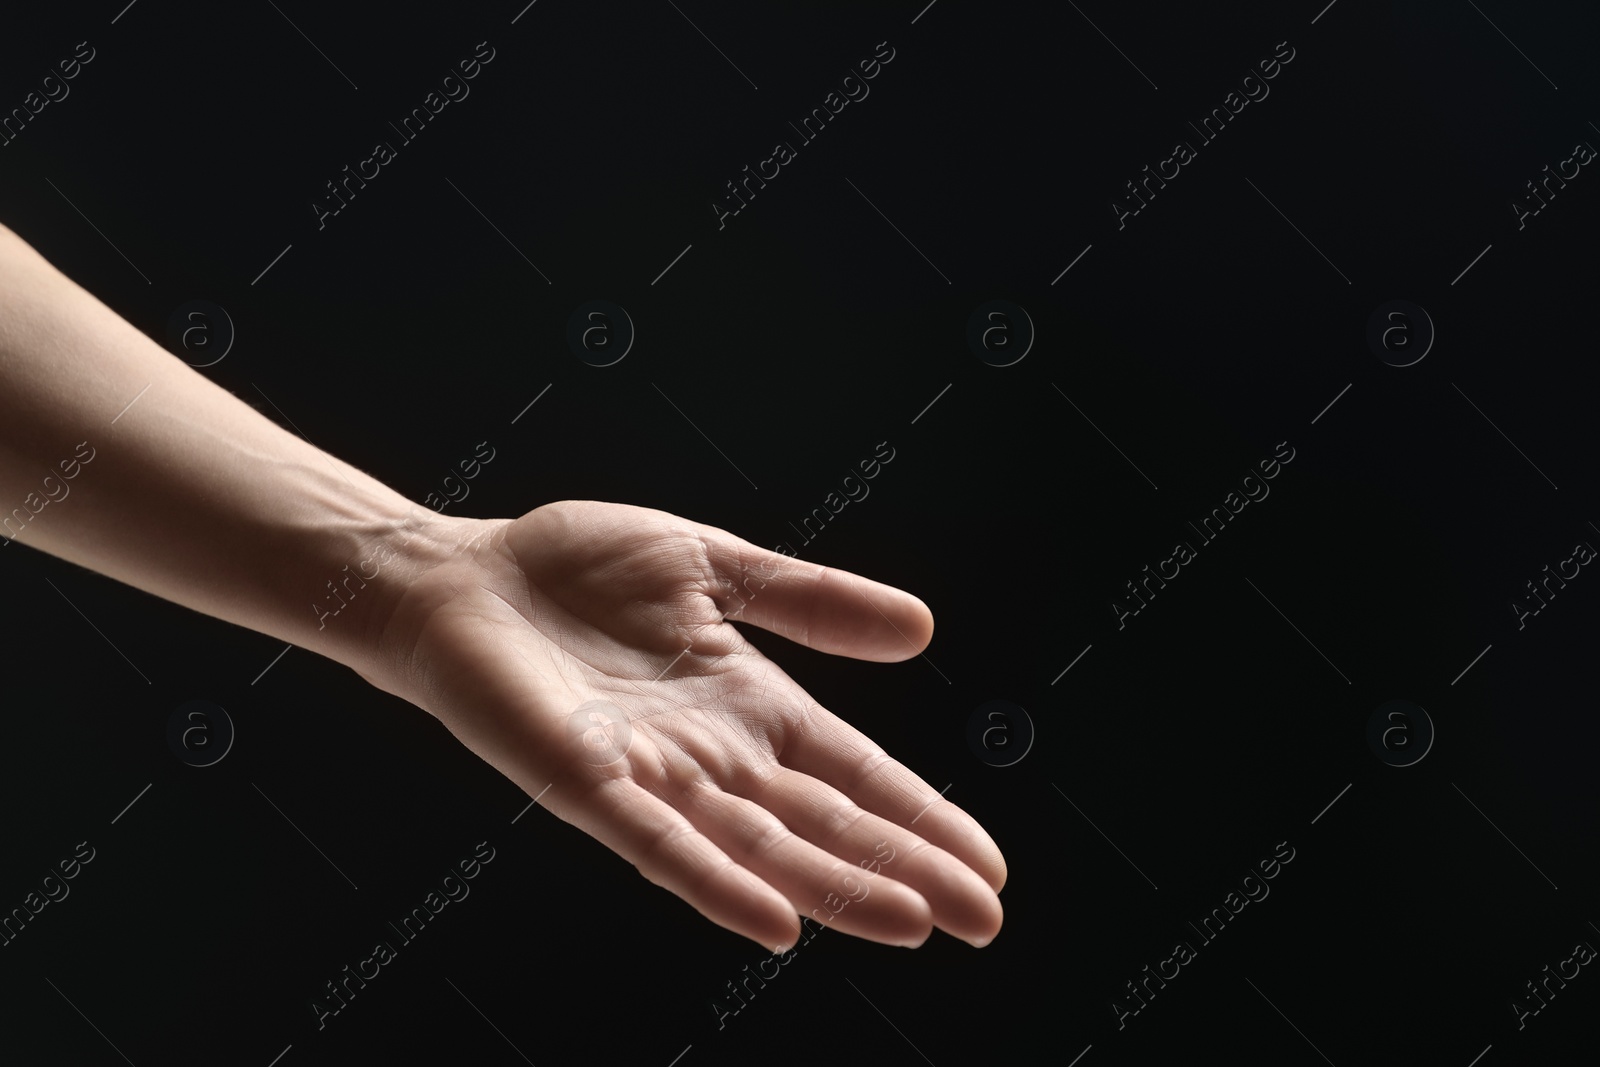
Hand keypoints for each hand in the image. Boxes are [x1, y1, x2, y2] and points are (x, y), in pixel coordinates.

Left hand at [365, 499, 1004, 950]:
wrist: (464, 578)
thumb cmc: (578, 571)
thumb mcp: (717, 567)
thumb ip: (811, 600)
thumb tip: (923, 628)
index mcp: (749, 704)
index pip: (854, 772)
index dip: (920, 816)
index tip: (989, 866)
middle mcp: (712, 756)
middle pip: (823, 823)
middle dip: (904, 868)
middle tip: (984, 922)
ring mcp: (651, 776)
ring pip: (758, 846)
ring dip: (833, 886)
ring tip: (911, 922)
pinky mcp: (584, 781)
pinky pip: (658, 844)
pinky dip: (715, 882)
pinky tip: (774, 924)